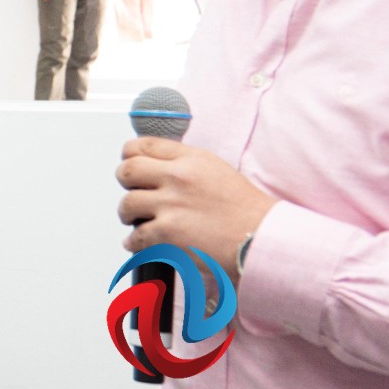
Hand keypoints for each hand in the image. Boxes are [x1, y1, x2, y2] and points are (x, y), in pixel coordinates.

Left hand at [116, 138, 277, 281]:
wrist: (263, 240)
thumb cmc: (245, 211)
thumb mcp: (216, 171)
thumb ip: (184, 164)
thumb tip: (153, 167)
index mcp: (192, 159)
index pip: (144, 145)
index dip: (130, 155)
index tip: (130, 164)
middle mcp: (179, 178)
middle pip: (127, 170)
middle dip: (126, 183)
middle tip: (134, 193)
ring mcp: (171, 206)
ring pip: (127, 204)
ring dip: (128, 215)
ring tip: (138, 221)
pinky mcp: (167, 234)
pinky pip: (135, 236)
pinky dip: (134, 243)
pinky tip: (142, 244)